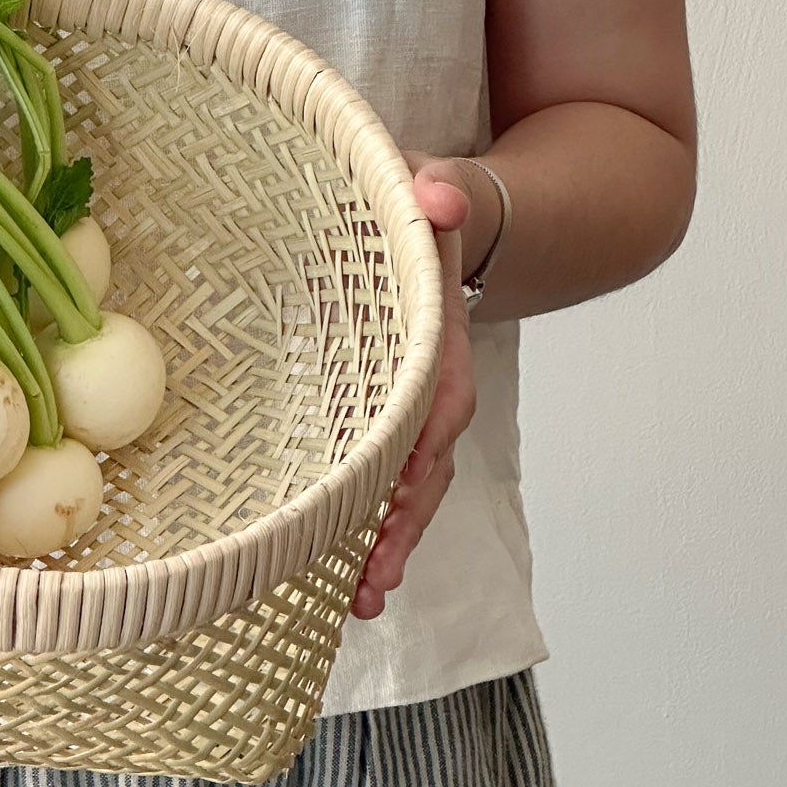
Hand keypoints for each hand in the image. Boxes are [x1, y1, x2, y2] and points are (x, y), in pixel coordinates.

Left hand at [350, 155, 492, 617]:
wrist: (445, 214)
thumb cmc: (424, 201)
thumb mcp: (429, 183)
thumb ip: (438, 188)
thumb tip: (442, 194)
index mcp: (439, 337)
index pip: (440, 402)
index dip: (421, 453)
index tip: (397, 501)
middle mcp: (434, 384)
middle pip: (428, 467)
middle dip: (402, 528)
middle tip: (371, 586)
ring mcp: (412, 409)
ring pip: (408, 487)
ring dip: (386, 544)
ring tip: (359, 603)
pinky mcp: (386, 419)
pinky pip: (382, 479)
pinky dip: (367, 527)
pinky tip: (341, 574)